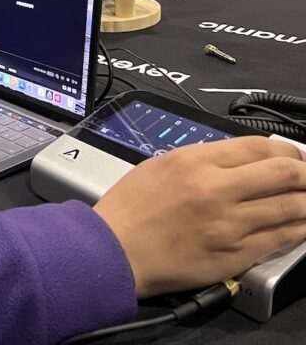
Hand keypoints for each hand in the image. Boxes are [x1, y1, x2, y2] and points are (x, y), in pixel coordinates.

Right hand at [94, 136, 305, 297]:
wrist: (115, 250)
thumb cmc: (130, 209)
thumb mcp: (160, 166)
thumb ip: (202, 160)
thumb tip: (239, 161)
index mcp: (195, 162)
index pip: (259, 147)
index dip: (286, 150)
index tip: (292, 156)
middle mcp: (216, 190)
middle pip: (285, 173)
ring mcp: (229, 225)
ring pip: (291, 208)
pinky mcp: (235, 255)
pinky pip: (280, 239)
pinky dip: (299, 230)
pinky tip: (301, 224)